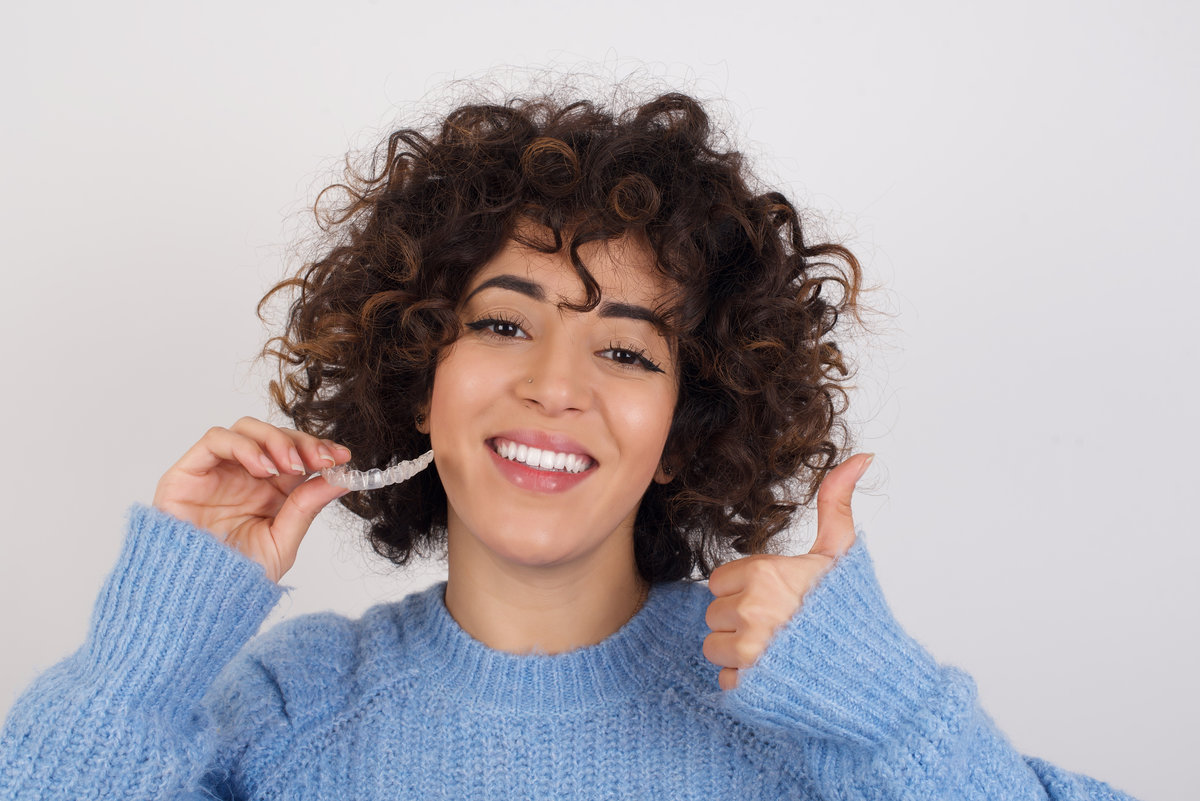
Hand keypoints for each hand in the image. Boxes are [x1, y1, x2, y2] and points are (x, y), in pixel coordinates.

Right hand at [152, 416, 352, 582]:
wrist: (195, 600)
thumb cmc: (233, 577)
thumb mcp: (281, 541)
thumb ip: (307, 507)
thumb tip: (342, 478)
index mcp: (269, 491)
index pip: (297, 454)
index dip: (319, 449)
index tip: (343, 457)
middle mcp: (244, 476)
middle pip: (275, 436)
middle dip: (303, 443)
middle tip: (322, 459)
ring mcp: (216, 472)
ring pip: (247, 429)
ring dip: (276, 440)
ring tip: (290, 467)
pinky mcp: (188, 472)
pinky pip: (215, 440)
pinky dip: (244, 446)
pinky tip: (262, 469)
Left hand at [702, 452, 873, 689]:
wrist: (874, 677)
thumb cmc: (853, 615)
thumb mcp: (842, 554)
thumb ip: (836, 504)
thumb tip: (860, 457)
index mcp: (766, 574)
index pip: (720, 581)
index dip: (745, 591)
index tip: (775, 599)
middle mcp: (753, 610)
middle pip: (715, 614)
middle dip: (740, 622)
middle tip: (780, 628)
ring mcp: (749, 651)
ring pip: (714, 647)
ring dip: (738, 654)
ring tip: (777, 652)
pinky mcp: (749, 687)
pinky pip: (725, 680)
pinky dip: (745, 683)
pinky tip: (776, 676)